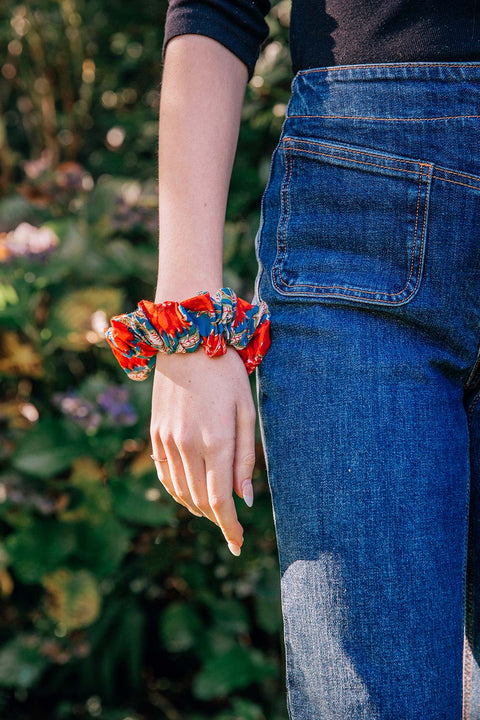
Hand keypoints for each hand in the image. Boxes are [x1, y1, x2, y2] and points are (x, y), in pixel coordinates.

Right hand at [150, 345, 256, 555]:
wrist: (188, 340)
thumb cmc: (226, 374)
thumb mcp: (246, 412)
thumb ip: (246, 458)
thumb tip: (246, 499)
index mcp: (217, 441)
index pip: (220, 500)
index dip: (229, 527)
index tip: (238, 543)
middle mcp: (188, 446)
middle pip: (200, 500)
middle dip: (217, 520)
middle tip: (232, 528)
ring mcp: (167, 440)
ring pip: (180, 491)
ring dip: (198, 508)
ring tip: (214, 512)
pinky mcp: (156, 433)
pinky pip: (164, 475)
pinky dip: (177, 491)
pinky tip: (190, 494)